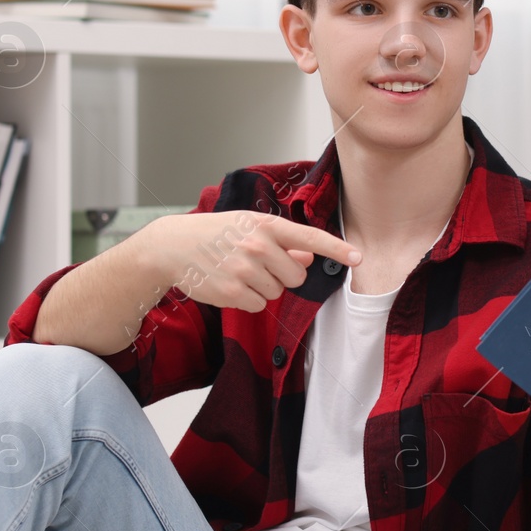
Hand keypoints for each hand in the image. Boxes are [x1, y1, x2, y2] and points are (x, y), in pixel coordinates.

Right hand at [141, 210, 361, 313]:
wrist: (172, 246)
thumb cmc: (216, 234)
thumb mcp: (249, 227)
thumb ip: (283, 242)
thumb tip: (310, 257)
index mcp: (266, 225)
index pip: (310, 238)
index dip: (337, 249)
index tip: (359, 258)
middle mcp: (258, 246)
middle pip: (297, 276)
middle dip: (283, 275)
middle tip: (258, 265)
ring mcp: (244, 270)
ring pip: (277, 292)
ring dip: (263, 287)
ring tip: (238, 271)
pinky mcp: (232, 292)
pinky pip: (259, 305)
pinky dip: (248, 299)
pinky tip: (230, 283)